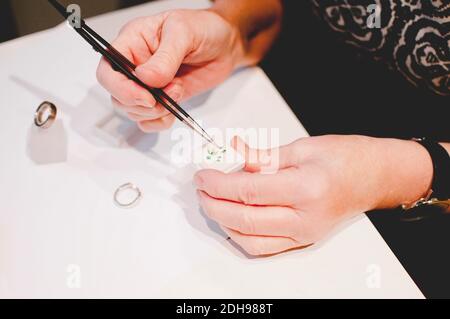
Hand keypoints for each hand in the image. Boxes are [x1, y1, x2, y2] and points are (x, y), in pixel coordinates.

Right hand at [97, 9, 244, 131]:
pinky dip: (159, 123)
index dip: (120, 87)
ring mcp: (148, 85)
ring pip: (133, 111)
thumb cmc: (203, 28)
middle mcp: (135, 66)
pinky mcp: (162, 99)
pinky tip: (174, 111)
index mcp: (131, 42)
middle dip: (141, 104)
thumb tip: (146, 77)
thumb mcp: (183, 32)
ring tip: (177, 91)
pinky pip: (149, 121)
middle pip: (117, 96)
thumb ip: (166, 56)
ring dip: (154, 112)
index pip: (108, 70)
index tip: (145, 96)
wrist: (225, 45)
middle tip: (167, 96)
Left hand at [194, 136, 432, 255]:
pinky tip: (231, 220)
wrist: (375, 177)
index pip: (247, 192)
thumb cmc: (346, 158)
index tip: (203, 175)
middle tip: (201, 189)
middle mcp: (305, 218)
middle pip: (244, 219)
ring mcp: (304, 233)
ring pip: (251, 240)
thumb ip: (263, 156)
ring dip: (224, 222)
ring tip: (212, 202)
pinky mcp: (303, 239)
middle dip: (214, 204)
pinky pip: (264, 247)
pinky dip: (241, 236)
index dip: (218, 184)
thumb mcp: (302, 147)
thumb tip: (234, 154)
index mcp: (305, 188)